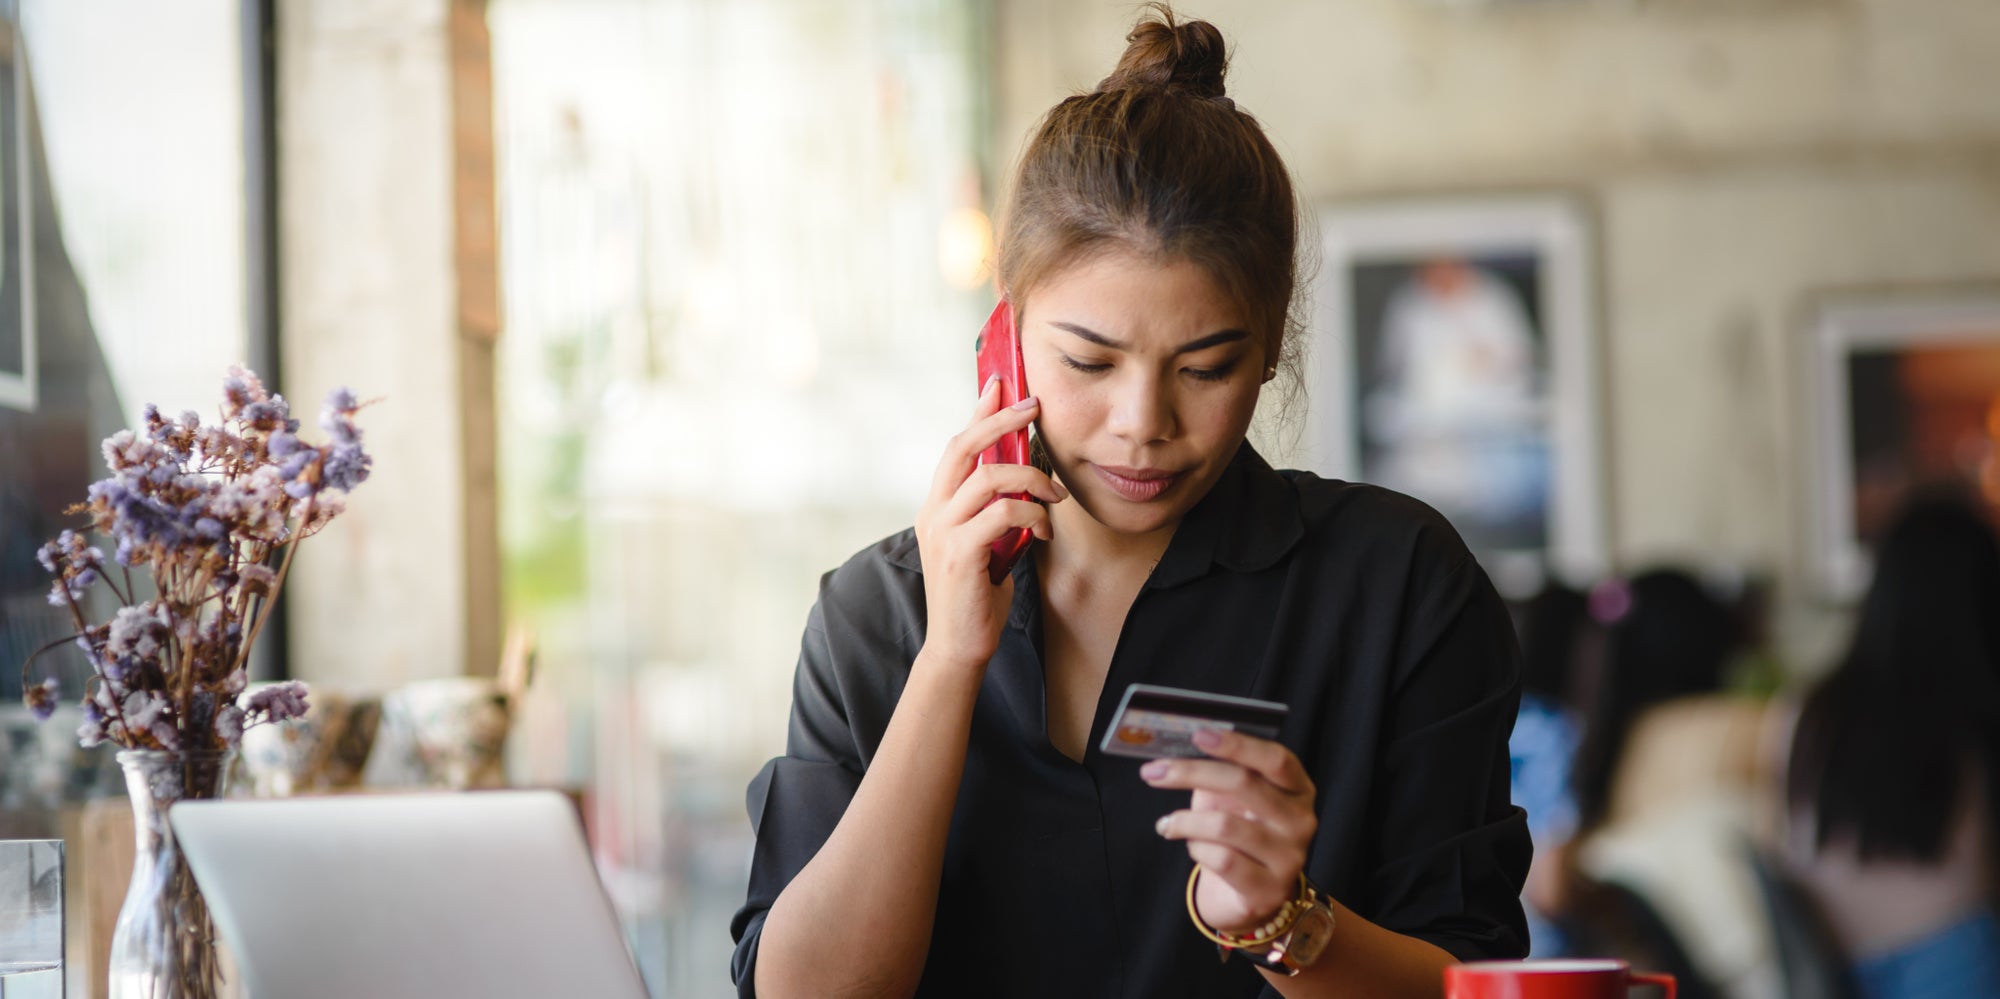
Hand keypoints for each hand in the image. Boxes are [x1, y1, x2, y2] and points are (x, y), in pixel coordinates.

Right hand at [913, 376, 1067, 673]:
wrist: (960, 645)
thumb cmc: (979, 594)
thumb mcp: (989, 541)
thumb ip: (998, 508)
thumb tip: (1030, 474)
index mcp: (938, 505)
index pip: (957, 445)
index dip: (979, 410)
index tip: (1002, 382)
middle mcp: (933, 511)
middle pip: (963, 446)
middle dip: (1000, 420)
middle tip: (1034, 406)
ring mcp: (942, 530)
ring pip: (986, 476)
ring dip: (1031, 477)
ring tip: (1056, 494)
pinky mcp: (958, 553)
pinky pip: (1001, 513)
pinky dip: (1031, 513)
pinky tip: (1045, 528)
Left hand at [1145, 728, 1317, 933]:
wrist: (1246, 895)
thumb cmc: (1237, 834)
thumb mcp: (1232, 799)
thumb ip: (1219, 772)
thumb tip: (1175, 750)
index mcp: (1298, 788)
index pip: (1275, 759)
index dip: (1237, 744)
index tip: (1197, 734)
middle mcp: (1301, 821)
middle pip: (1244, 784)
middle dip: (1191, 773)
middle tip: (1154, 772)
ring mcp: (1289, 858)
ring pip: (1225, 825)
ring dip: (1185, 821)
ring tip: (1168, 824)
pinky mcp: (1269, 889)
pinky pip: (1221, 859)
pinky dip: (1196, 849)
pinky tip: (1192, 848)